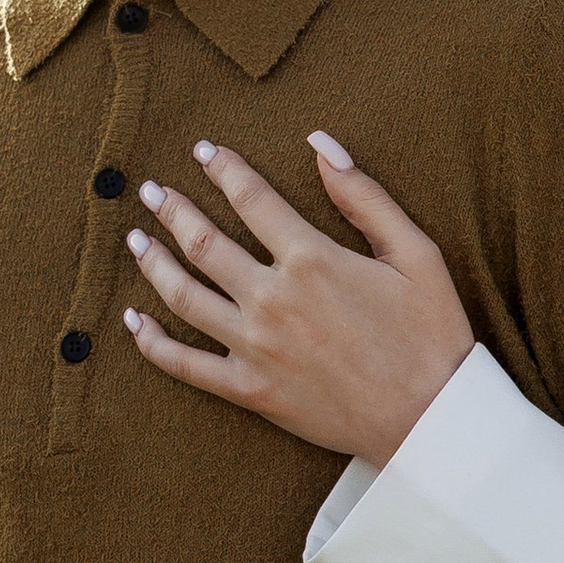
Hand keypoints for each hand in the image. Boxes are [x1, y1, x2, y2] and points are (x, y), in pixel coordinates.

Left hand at [120, 133, 476, 467]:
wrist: (430, 420)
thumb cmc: (430, 334)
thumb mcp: (415, 253)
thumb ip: (364, 196)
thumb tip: (321, 142)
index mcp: (311, 258)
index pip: (250, 198)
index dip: (223, 169)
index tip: (204, 151)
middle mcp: (273, 298)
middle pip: (203, 242)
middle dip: (172, 209)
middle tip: (150, 189)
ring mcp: (255, 347)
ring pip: (183, 295)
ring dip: (153, 262)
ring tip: (135, 238)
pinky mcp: (250, 390)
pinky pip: (186, 365)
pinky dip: (152, 342)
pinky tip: (133, 321)